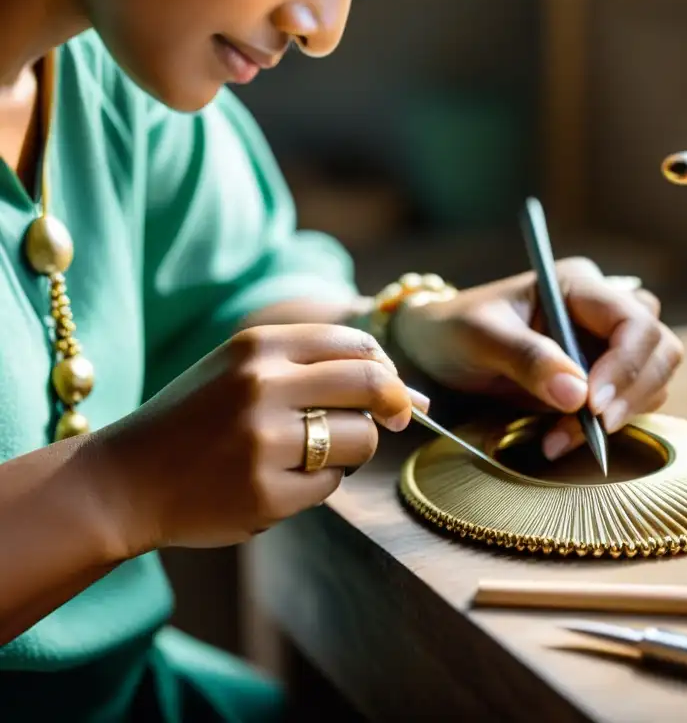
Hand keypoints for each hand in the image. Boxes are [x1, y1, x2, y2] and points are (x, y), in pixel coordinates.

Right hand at [93, 324, 425, 553]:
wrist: (124, 480)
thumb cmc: (197, 420)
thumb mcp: (242, 370)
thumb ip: (317, 370)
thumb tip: (413, 396)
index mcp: (258, 346)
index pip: (357, 345)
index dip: (388, 370)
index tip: (393, 392)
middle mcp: (262, 386)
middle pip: (372, 385)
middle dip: (395, 404)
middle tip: (394, 420)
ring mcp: (264, 441)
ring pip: (360, 440)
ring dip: (352, 451)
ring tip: (311, 455)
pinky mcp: (265, 491)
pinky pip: (331, 486)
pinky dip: (319, 486)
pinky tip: (278, 482)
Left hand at [391, 257, 683, 460]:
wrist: (436, 348)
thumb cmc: (456, 329)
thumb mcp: (481, 338)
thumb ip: (527, 359)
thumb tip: (577, 395)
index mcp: (578, 285)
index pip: (634, 319)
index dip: (627, 363)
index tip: (594, 404)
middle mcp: (602, 310)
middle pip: (660, 346)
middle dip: (634, 390)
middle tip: (595, 425)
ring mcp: (605, 345)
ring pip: (652, 378)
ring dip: (620, 415)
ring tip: (561, 438)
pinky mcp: (599, 378)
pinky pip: (626, 403)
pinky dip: (603, 428)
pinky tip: (559, 440)